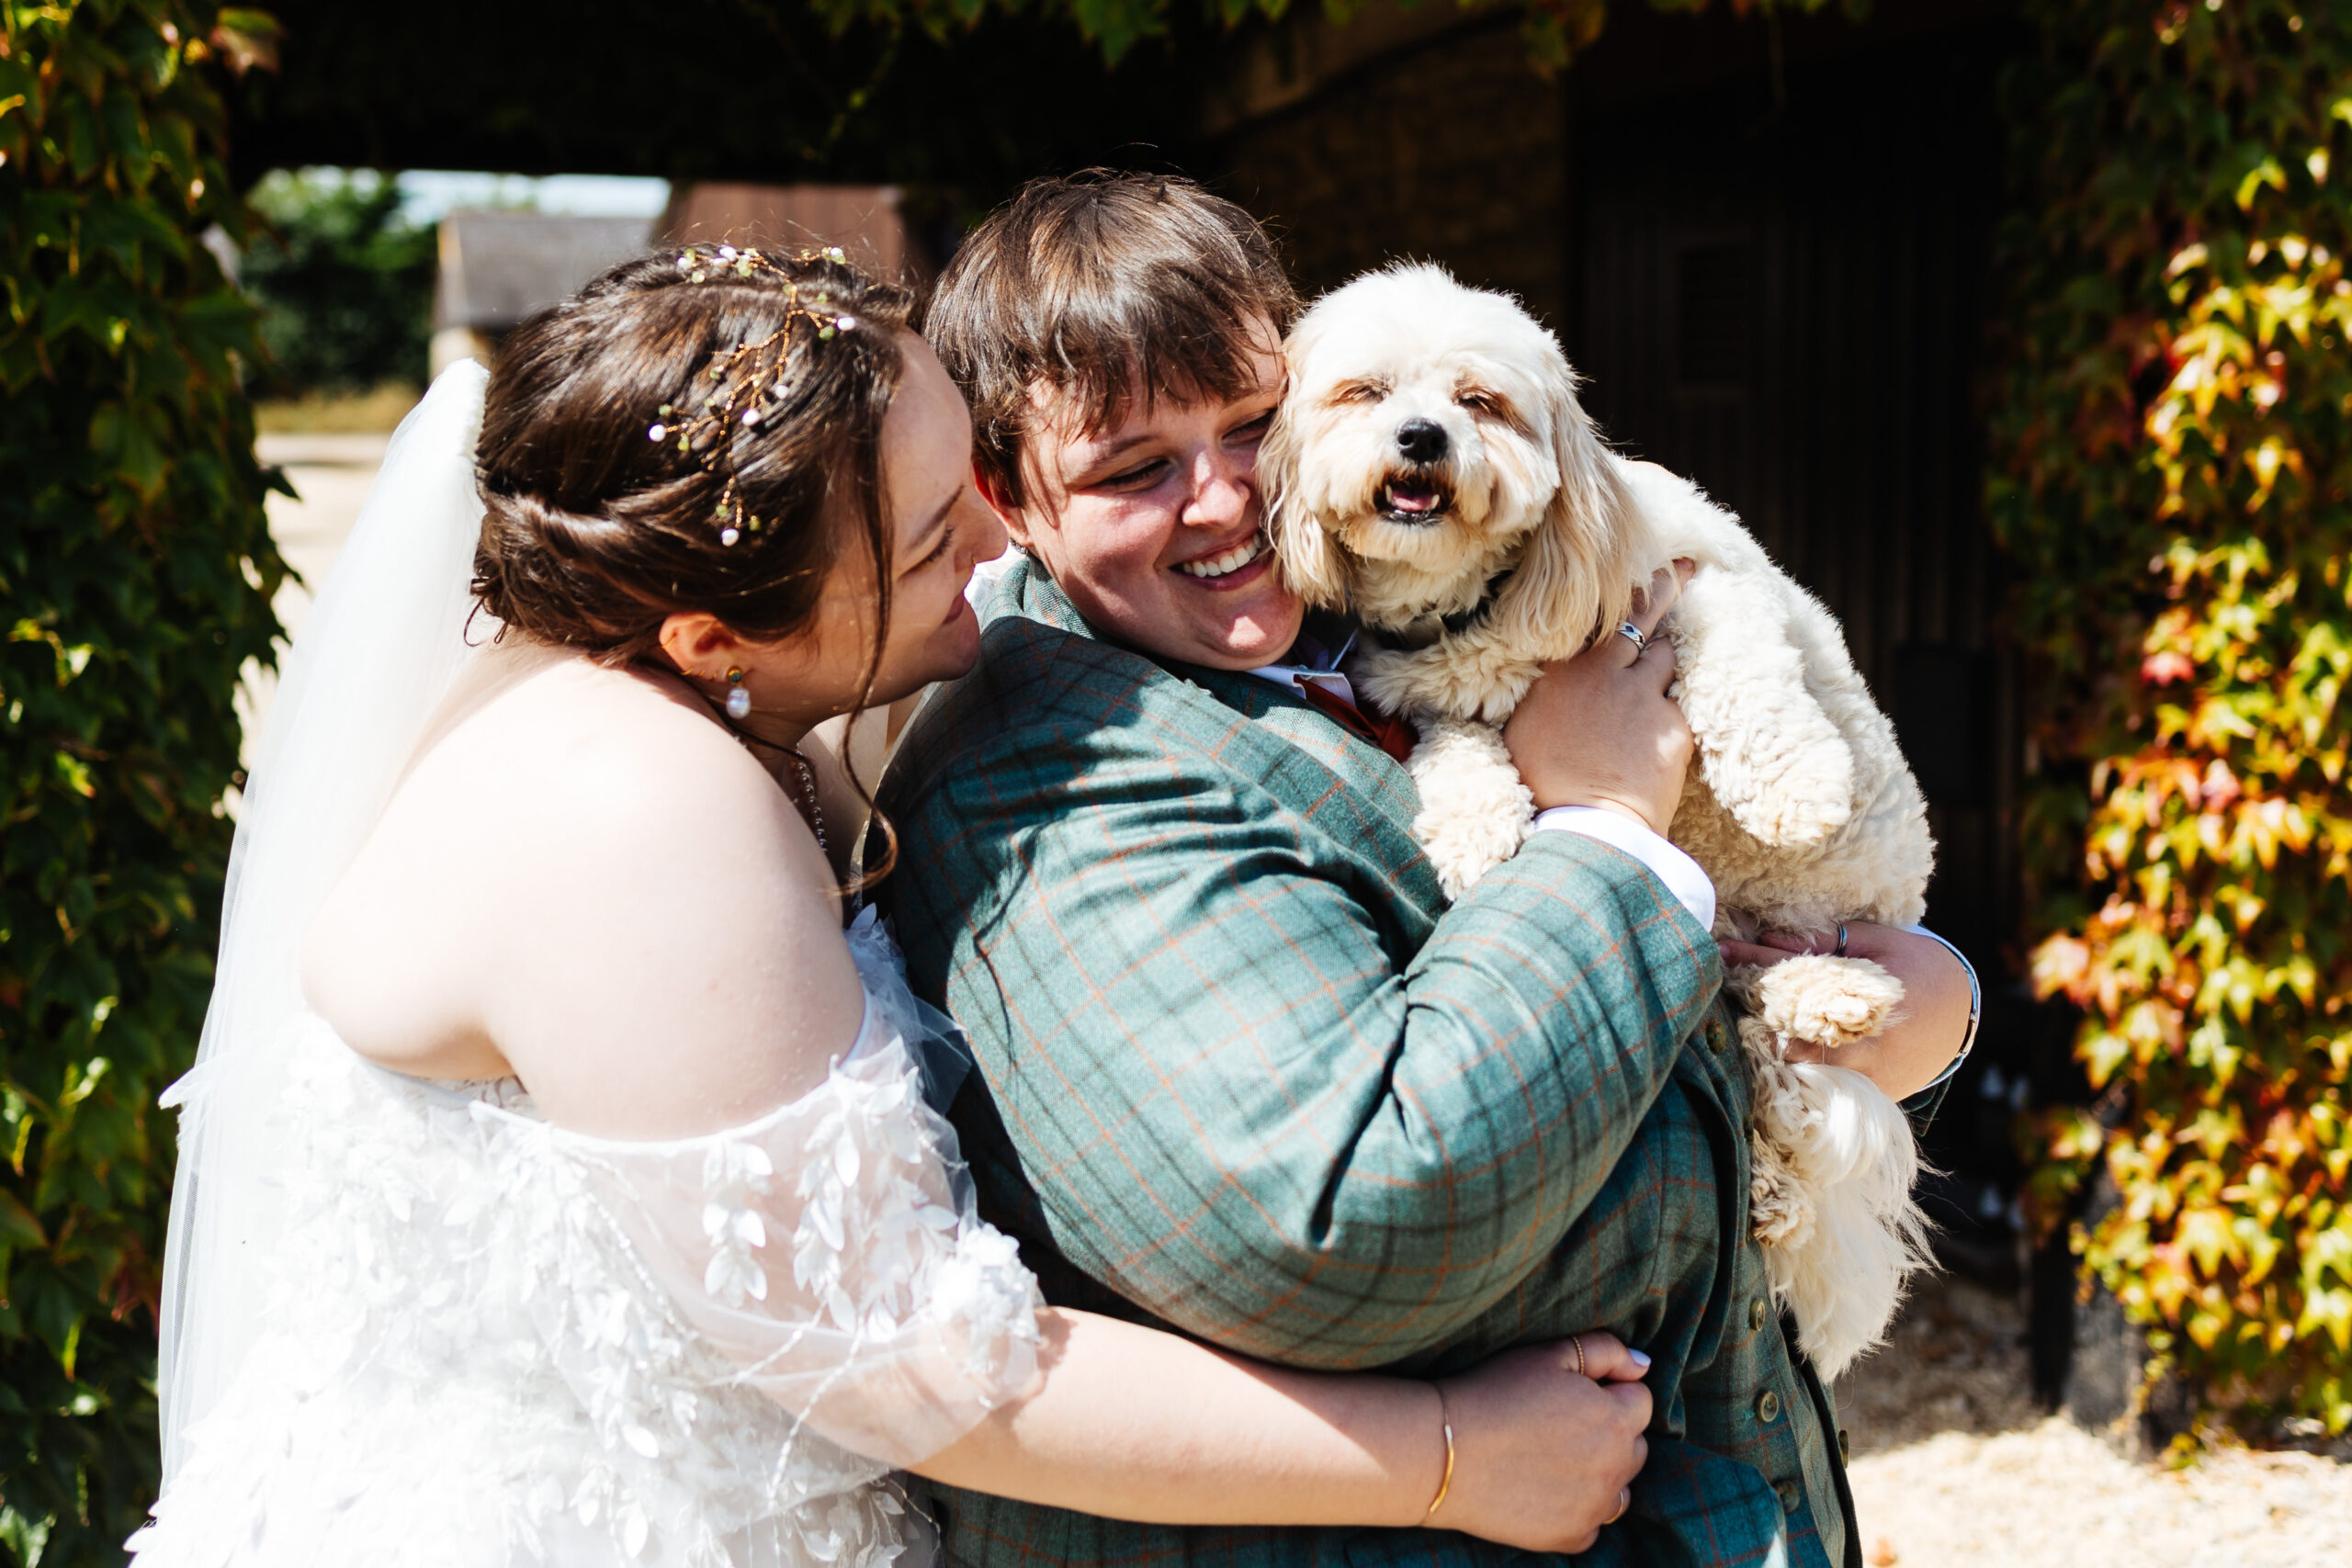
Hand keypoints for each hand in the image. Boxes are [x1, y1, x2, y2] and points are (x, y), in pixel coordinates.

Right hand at [1426, 1334, 1651, 1551]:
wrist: (1444, 1450)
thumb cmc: (1495, 1393)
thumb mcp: (1549, 1354)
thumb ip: (1605, 1351)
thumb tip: (1644, 1364)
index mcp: (1615, 1419)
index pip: (1641, 1401)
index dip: (1609, 1391)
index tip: (1572, 1393)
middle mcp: (1615, 1467)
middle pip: (1634, 1446)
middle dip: (1611, 1433)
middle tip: (1561, 1424)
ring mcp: (1594, 1507)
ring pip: (1619, 1490)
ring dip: (1602, 1475)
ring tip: (1556, 1460)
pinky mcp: (1570, 1537)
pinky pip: (1593, 1524)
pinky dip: (1578, 1510)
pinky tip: (1544, 1490)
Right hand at [1503, 563, 1695, 834]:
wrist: (1588, 826)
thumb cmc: (1544, 787)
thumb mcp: (1522, 731)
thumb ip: (1541, 696)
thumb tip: (1544, 687)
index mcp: (1562, 671)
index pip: (1591, 617)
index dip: (1611, 596)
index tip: (1626, 575)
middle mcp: (1603, 671)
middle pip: (1641, 615)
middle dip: (1664, 587)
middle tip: (1685, 567)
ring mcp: (1642, 693)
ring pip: (1666, 655)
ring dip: (1665, 662)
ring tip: (1664, 673)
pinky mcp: (1674, 722)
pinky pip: (1681, 703)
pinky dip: (1676, 711)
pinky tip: (1672, 728)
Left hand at [1717, 921, 1972, 1099]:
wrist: (1961, 1013)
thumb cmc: (1914, 967)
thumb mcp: (1878, 943)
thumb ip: (1827, 942)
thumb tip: (1768, 938)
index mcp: (1874, 998)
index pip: (1800, 980)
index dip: (1756, 964)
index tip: (1721, 951)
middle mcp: (1871, 1046)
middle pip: (1792, 1037)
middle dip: (1757, 1018)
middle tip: (1726, 995)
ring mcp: (1871, 1078)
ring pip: (1804, 1070)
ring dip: (1772, 1047)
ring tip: (1742, 1023)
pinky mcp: (1872, 1097)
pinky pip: (1823, 1089)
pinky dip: (1796, 1070)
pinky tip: (1770, 1049)